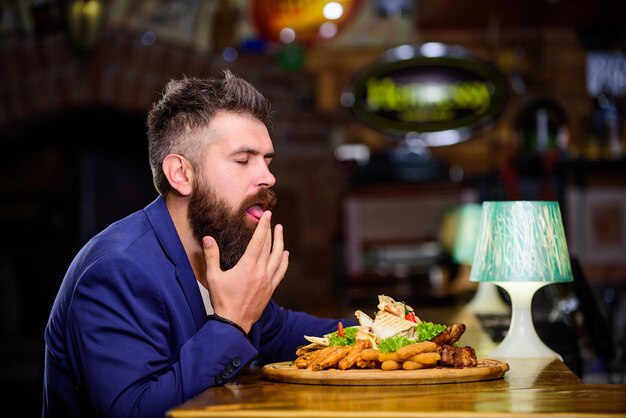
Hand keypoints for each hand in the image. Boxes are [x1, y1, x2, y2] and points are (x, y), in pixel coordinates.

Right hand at [201, 211, 288, 332]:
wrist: (234, 323)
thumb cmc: (222, 300)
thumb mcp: (213, 277)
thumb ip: (211, 256)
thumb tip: (208, 238)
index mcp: (248, 266)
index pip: (258, 241)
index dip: (263, 226)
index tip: (268, 215)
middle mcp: (261, 272)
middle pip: (269, 247)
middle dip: (271, 231)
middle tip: (272, 219)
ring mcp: (268, 281)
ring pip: (278, 257)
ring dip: (280, 242)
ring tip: (281, 231)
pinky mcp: (270, 289)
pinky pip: (280, 271)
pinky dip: (284, 261)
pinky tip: (285, 254)